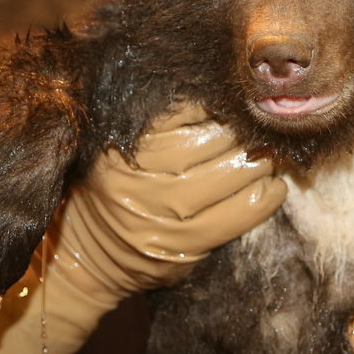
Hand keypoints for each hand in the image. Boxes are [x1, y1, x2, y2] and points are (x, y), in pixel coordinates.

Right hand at [0, 104, 284, 353]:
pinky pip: (243, 212)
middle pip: (212, 137)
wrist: (81, 260)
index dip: (212, 98)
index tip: (229, 92)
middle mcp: (137, 180)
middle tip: (257, 121)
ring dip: (260, 158)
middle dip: (242, 126)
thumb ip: (153, 126)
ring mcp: (162, 216)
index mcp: (115, 148)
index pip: (179, 109)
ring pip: (234, 171)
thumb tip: (211, 94)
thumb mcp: (111, 152)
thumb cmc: (105, 194)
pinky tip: (272, 185)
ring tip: (267, 151)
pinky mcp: (185, 246)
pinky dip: (267, 195)